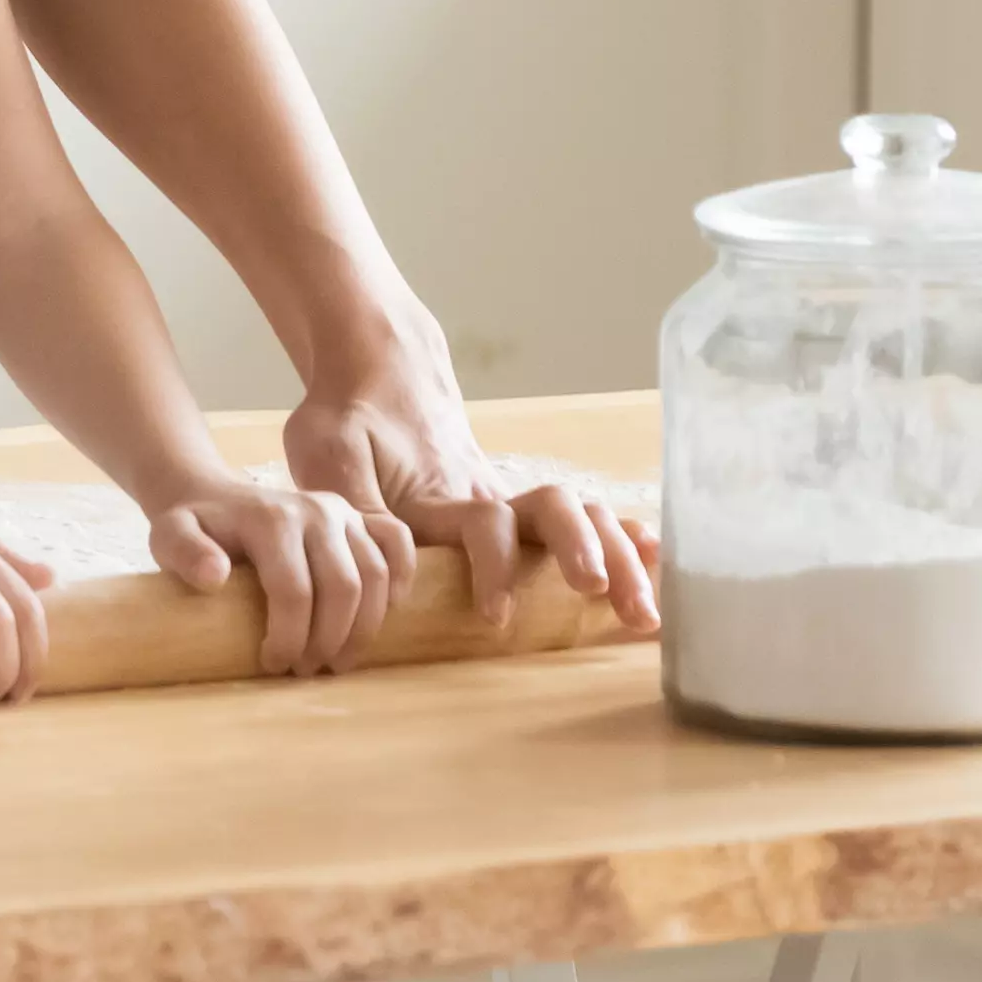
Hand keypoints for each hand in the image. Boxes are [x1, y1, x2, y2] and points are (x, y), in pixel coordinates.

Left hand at [142, 470, 413, 674]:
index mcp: (272, 519)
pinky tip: (383, 618)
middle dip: (328, 639)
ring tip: (336, 661)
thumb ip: (183, 553)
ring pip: (375, 575)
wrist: (215, 497)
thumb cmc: (194, 526)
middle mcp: (316, 511)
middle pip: (342, 587)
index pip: (294, 589)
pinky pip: (397, 547)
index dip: (289, 636)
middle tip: (306, 671)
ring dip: (363, 628)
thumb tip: (213, 578)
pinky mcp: (360, 518)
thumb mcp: (169, 535)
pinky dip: (400, 582)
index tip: (273, 665)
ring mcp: (343, 513)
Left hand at [284, 304, 664, 632]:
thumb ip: (350, 503)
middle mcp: (488, 494)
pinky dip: (621, 536)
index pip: (485, 524)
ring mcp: (511, 499)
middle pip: (559, 513)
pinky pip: (581, 517)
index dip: (494, 566)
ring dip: (618, 560)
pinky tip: (655, 559)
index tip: (497, 614)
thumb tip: (378, 558)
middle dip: (587, 555)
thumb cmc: (347, 416)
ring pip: (582, 518)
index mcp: (440, 493)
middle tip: (604, 597)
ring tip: (645, 615)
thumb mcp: (326, 453)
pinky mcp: (517, 509)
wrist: (381, 366)